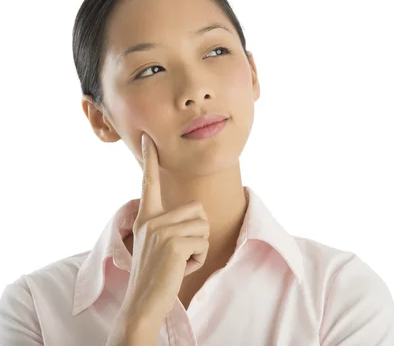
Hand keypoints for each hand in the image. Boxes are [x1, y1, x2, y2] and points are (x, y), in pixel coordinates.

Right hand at [122, 133, 209, 323]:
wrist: (143, 302)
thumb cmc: (156, 273)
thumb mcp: (156, 243)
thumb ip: (169, 224)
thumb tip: (196, 215)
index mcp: (146, 216)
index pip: (148, 182)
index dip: (148, 159)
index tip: (147, 138)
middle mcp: (151, 219)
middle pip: (198, 211)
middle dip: (199, 233)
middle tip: (180, 252)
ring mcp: (161, 230)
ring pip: (204, 226)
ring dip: (199, 248)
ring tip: (179, 261)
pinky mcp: (174, 243)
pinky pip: (204, 243)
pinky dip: (198, 259)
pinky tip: (181, 268)